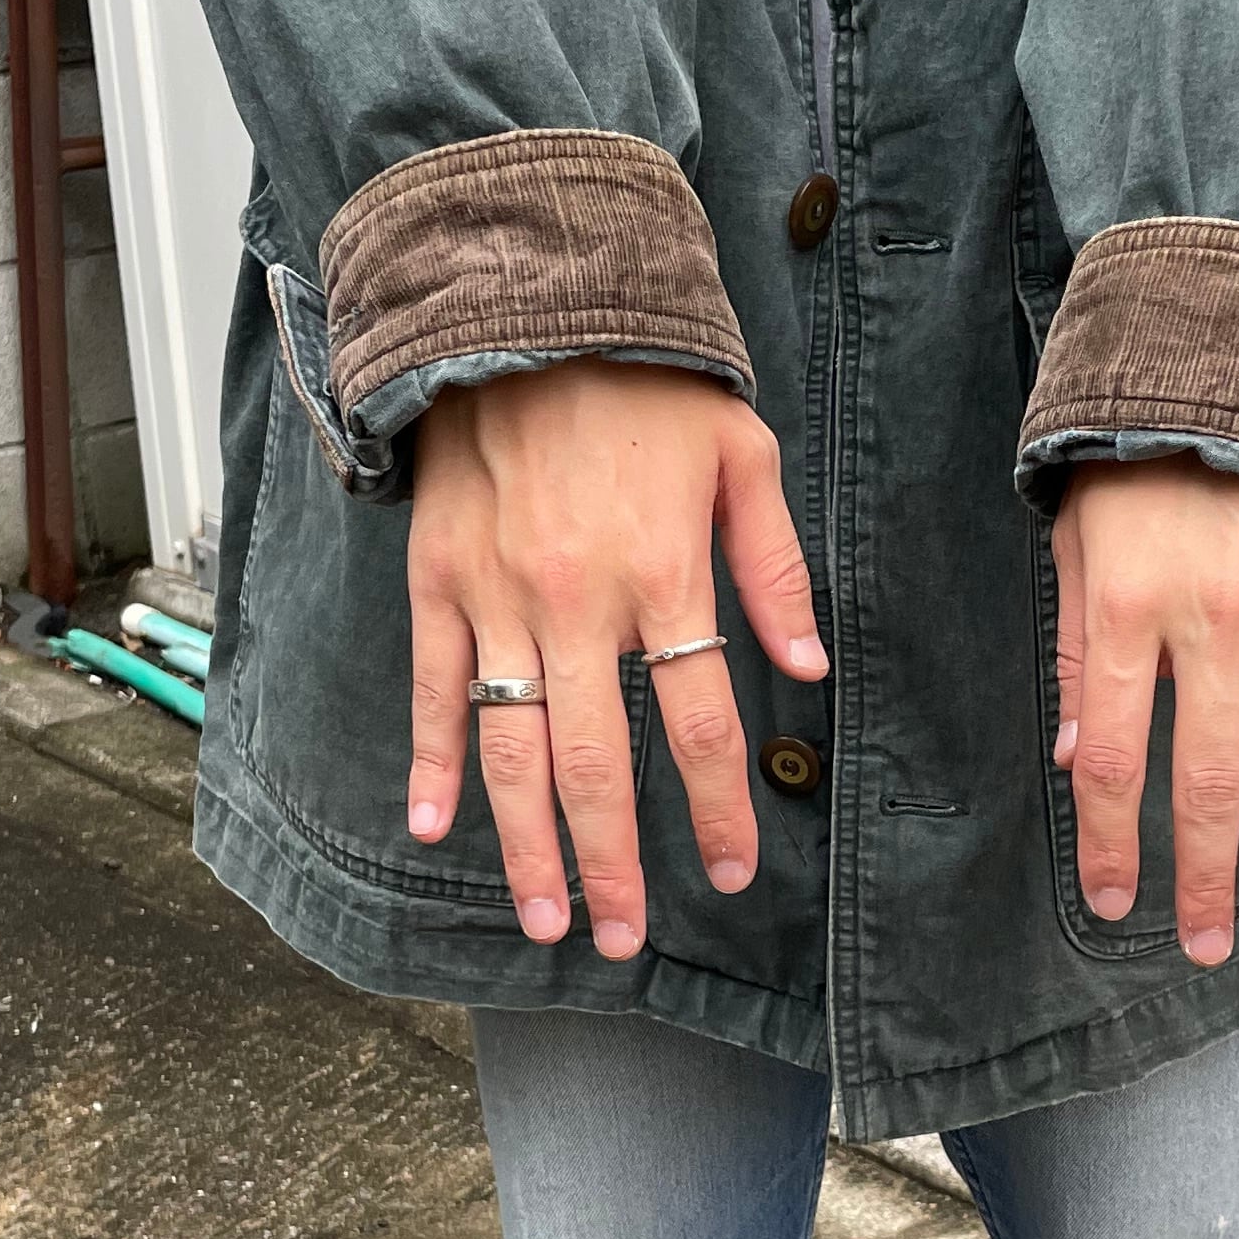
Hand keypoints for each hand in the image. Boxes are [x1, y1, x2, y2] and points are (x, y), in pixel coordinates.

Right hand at [406, 360, 825, 954]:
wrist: (529, 300)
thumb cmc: (648, 383)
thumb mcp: (742, 458)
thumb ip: (773, 568)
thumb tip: (808, 671)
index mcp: (661, 573)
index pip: (699, 721)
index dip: (715, 807)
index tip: (727, 870)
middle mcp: (576, 599)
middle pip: (597, 763)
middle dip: (612, 864)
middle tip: (623, 939)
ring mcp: (498, 595)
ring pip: (512, 747)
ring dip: (527, 845)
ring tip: (546, 919)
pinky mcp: (439, 579)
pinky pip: (432, 686)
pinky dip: (429, 761)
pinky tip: (434, 827)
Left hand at [1052, 453, 1238, 963]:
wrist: (1235, 354)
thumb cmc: (1142, 455)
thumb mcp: (1078, 543)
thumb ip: (1082, 656)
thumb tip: (1084, 764)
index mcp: (1126, 606)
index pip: (1114, 761)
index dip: (1110, 845)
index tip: (1113, 903)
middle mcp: (1209, 618)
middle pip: (1204, 783)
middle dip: (1199, 879)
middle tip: (1202, 946)